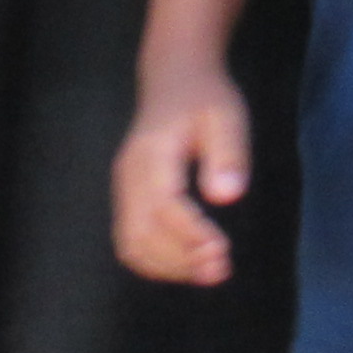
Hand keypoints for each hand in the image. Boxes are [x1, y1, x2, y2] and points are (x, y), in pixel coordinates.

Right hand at [113, 68, 252, 285]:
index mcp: (152, 152)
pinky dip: (157, 262)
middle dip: (180, 259)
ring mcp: (124, 188)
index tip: (222, 250)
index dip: (189, 233)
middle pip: (141, 232)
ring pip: (132, 243)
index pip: (163, 204)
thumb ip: (228, 154)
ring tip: (210, 272)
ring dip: (169, 267)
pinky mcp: (128, 199)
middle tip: (221, 269)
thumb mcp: (227, 115)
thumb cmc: (205, 98)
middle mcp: (129, 174)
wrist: (175, 80)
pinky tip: (189, 265)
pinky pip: (130, 241)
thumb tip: (226, 196)